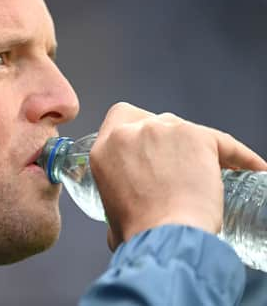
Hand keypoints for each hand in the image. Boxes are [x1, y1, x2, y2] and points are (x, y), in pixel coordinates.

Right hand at [90, 102, 266, 250]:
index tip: (149, 144)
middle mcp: (130, 132)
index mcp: (104, 149)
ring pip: (185, 128)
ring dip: (195, 147)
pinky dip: (241, 157)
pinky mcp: (197, 136)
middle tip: (178, 165)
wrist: (165, 236)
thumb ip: (118, 204)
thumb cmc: (140, 232)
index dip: (137, 130)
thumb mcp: (113, 216)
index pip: (121, 118)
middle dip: (167, 140)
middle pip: (154, 120)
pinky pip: (225, 143)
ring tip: (210, 171)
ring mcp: (164, 130)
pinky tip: (253, 168)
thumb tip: (127, 216)